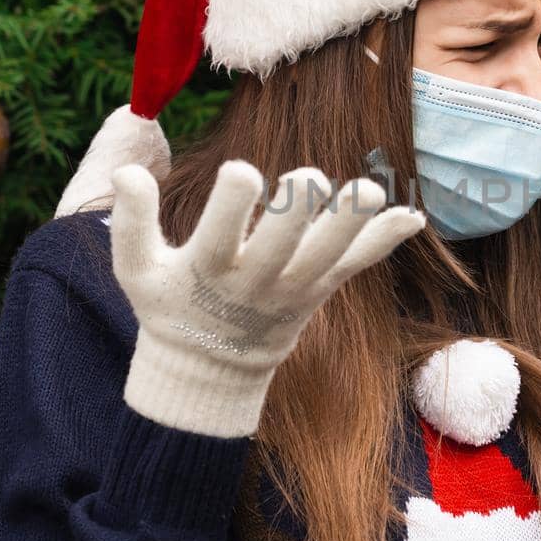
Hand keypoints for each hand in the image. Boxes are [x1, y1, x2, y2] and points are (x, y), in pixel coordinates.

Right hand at [109, 160, 425, 437]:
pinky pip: (356, 265)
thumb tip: (128, 171)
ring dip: (351, 224)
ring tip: (372, 189)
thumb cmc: (170, 305)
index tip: (241, 171)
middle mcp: (256, 281)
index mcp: (208, 273)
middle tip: (309, 177)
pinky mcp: (321, 289)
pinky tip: (413, 218)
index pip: (219, 238)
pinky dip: (384, 242)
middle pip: (283, 247)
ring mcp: (295, 288)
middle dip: (296, 213)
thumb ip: (130, 221)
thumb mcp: (136, 270)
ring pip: (329, 256)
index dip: (232, 206)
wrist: (211, 369)